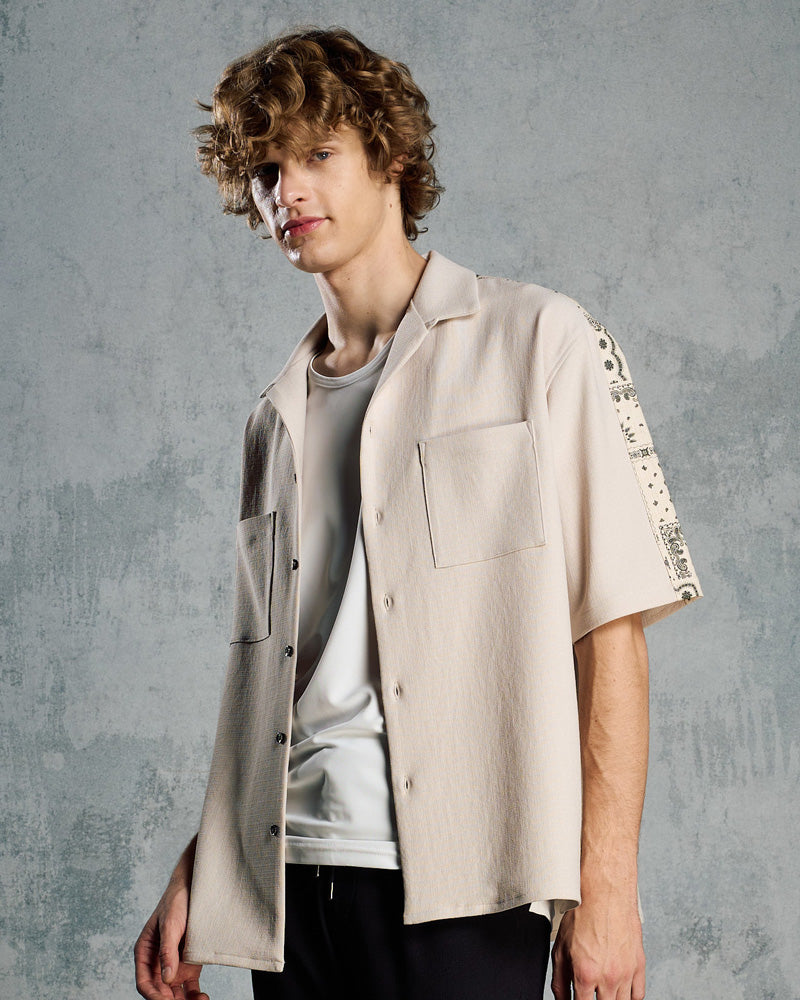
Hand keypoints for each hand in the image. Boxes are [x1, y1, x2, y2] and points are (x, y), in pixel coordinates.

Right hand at [134, 838, 207, 999]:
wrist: (196, 886)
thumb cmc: (177, 901)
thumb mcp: (170, 925)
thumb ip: (167, 951)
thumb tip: (166, 979)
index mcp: (145, 952)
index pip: (145, 982)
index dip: (153, 995)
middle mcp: (158, 962)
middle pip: (160, 991)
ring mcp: (174, 964)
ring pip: (174, 993)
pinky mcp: (189, 965)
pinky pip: (189, 987)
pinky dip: (193, 996)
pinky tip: (202, 998)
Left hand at [551, 891, 645, 999]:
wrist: (604, 893)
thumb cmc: (582, 916)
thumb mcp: (560, 949)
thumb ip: (559, 981)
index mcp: (585, 974)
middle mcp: (608, 977)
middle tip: (591, 992)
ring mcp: (626, 973)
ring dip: (611, 999)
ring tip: (603, 991)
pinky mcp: (639, 965)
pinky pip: (639, 995)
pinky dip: (629, 997)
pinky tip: (619, 991)